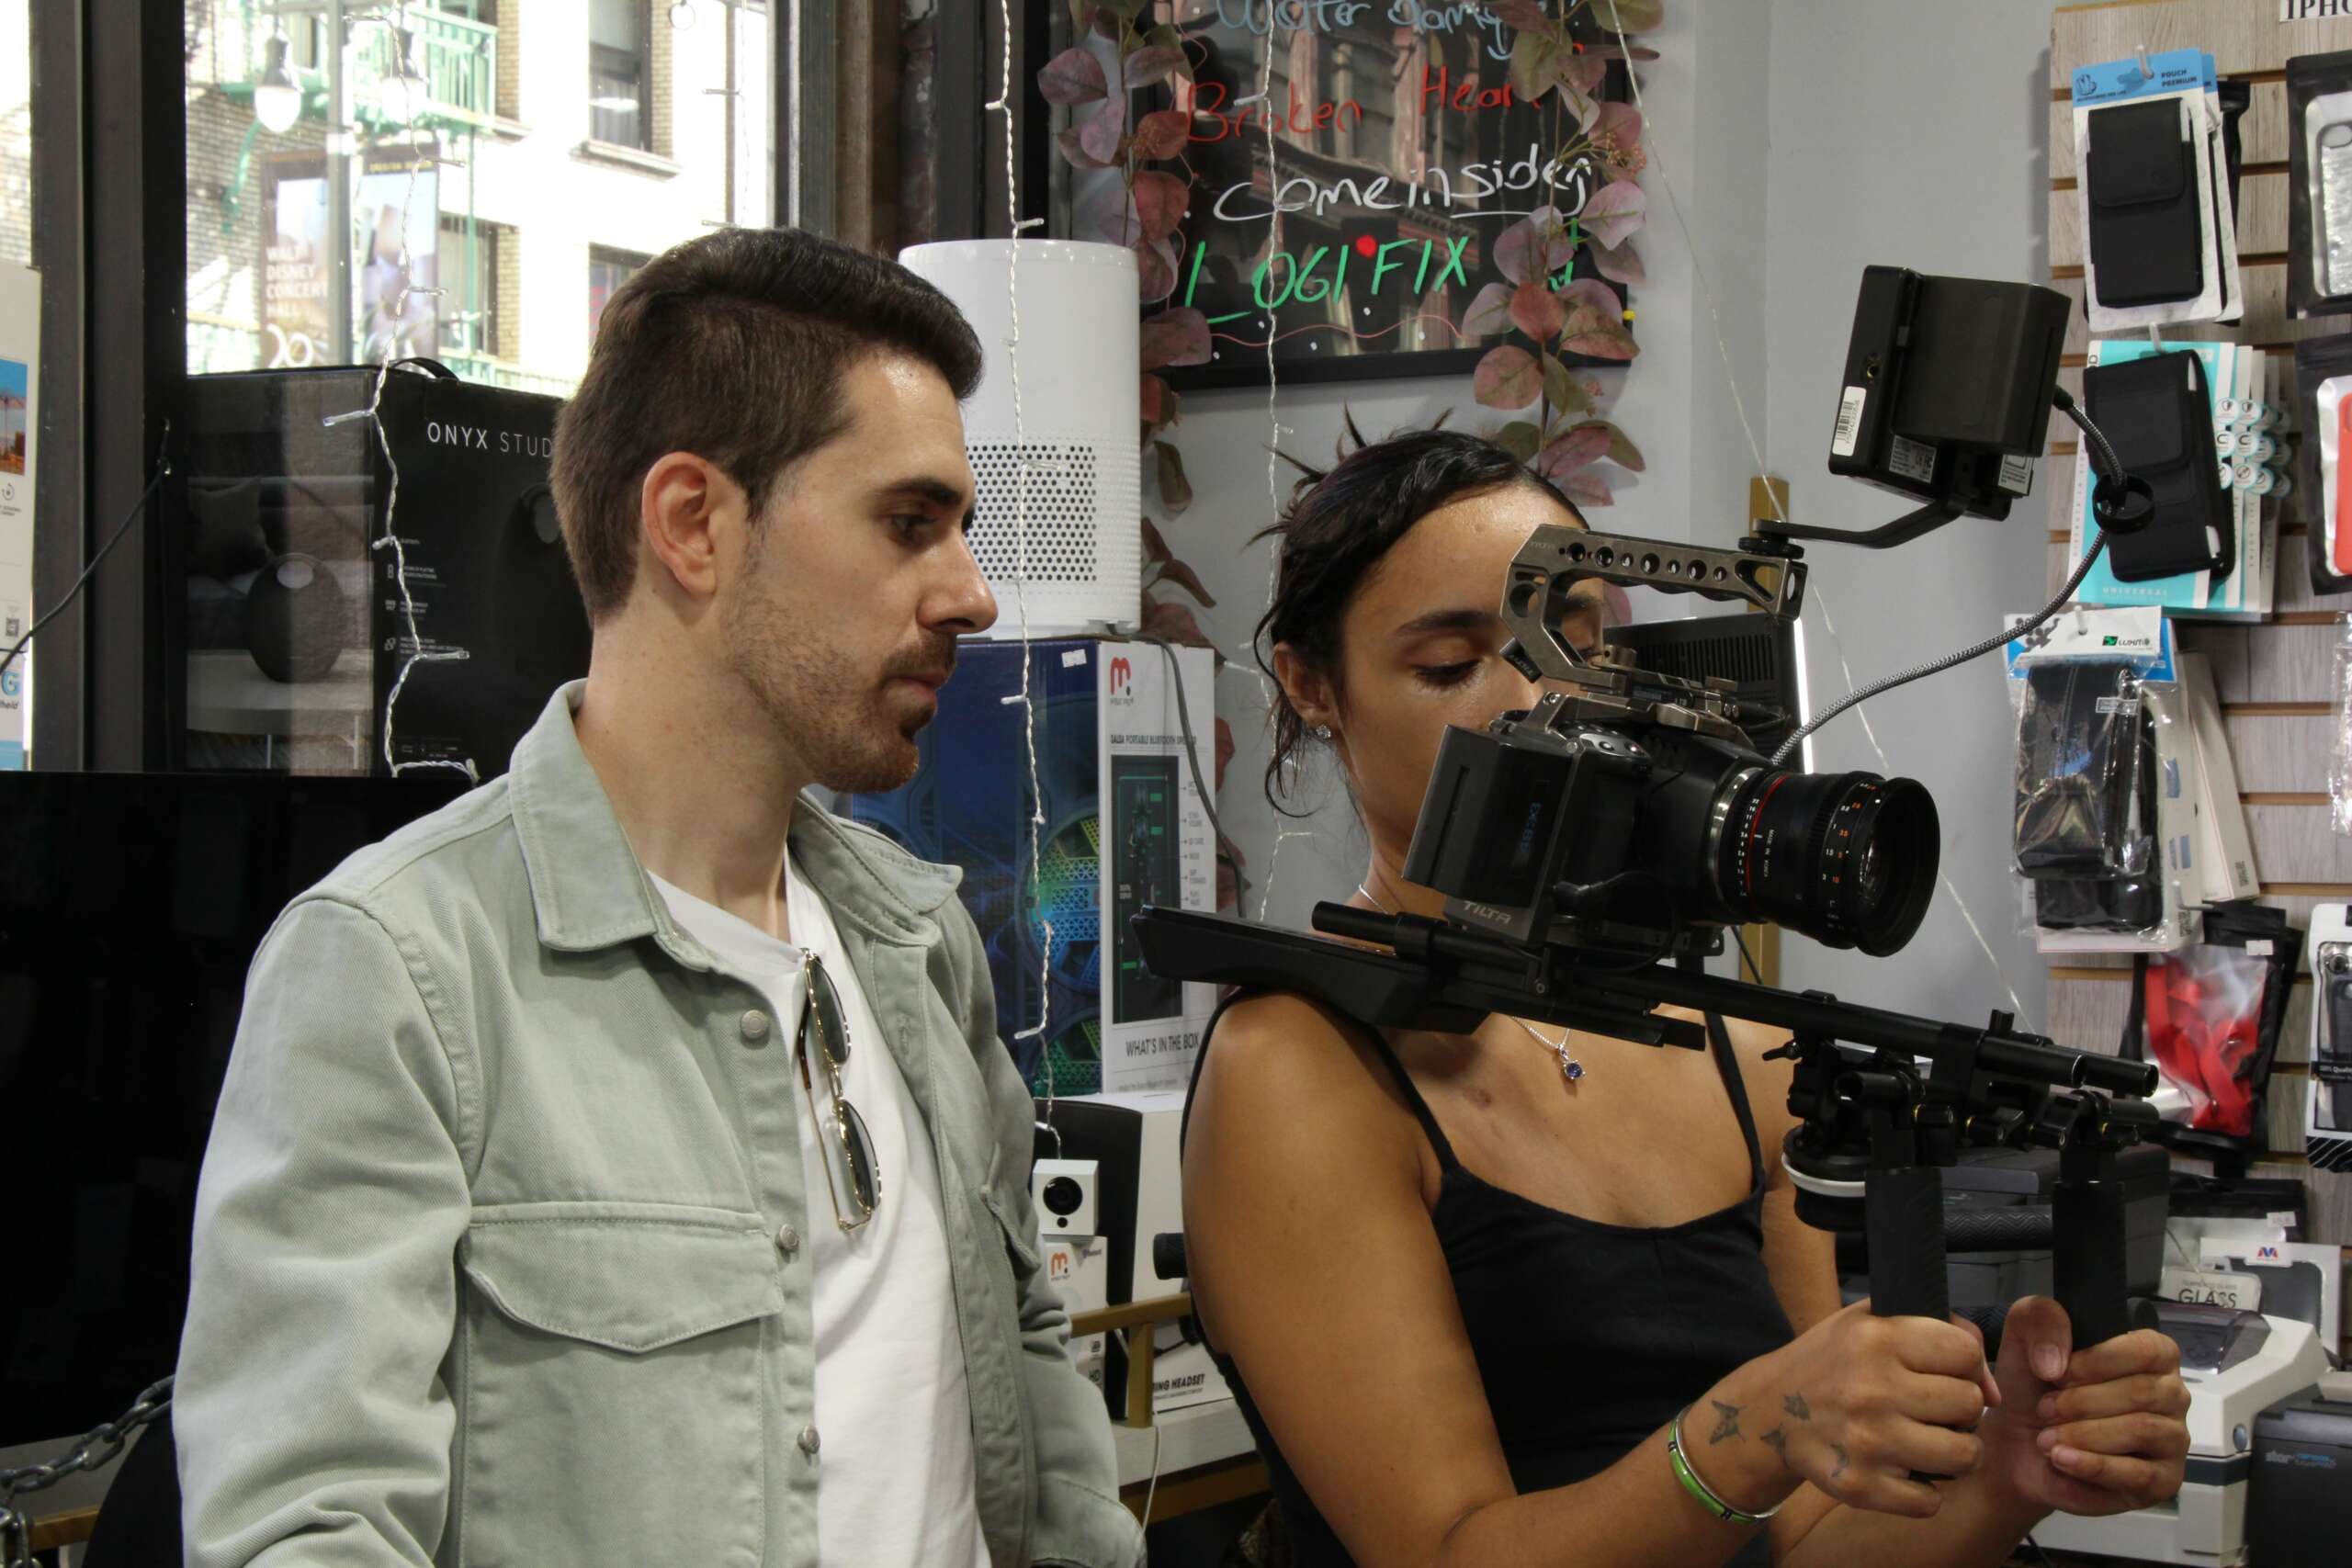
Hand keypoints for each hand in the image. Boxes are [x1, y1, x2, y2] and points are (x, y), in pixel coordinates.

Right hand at [1729, 1298, 1999, 1519]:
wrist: (1770, 1410)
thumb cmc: (1833, 1361)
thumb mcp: (1873, 1318)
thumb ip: (1941, 1328)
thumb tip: (1993, 1390)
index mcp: (1876, 1338)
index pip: (1966, 1352)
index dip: (1966, 1364)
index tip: (1946, 1372)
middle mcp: (1872, 1388)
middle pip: (1970, 1404)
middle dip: (1959, 1408)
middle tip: (1934, 1409)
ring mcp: (1867, 1441)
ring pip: (1964, 1455)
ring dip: (1955, 1451)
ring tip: (1932, 1442)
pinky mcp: (1860, 1486)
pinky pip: (1930, 1501)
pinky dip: (1924, 1491)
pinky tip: (1904, 1471)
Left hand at [1979, 1296, 2189, 1516]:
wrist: (2019, 1447)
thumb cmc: (2034, 1389)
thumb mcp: (2024, 1338)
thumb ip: (2040, 1320)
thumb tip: (2057, 1363)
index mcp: (2152, 1354)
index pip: (2147, 1349)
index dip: (2097, 1361)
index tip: (2057, 1374)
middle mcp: (2171, 1394)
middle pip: (2143, 1392)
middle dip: (2081, 1402)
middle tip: (2044, 1410)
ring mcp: (2172, 1440)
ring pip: (2142, 1429)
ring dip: (2084, 1434)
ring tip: (2047, 1438)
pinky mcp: (2163, 1481)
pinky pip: (2138, 1473)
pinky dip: (2092, 1465)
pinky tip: (2061, 1459)